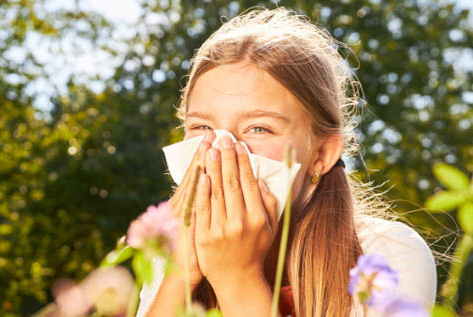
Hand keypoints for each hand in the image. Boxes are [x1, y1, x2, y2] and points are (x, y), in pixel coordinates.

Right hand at [165, 131, 214, 286]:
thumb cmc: (192, 249)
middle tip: (212, 133)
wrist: (182, 274)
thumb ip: (202, 202)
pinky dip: (196, 190)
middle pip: (194, 175)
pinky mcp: (187, 227)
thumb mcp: (194, 222)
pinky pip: (193, 206)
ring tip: (208, 146)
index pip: (195, 173)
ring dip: (201, 165)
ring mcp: (182, 216)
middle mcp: (181, 206)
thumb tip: (208, 180)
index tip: (210, 137)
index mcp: (184, 203)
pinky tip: (201, 176)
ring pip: (192, 185)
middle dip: (204, 153)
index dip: (202, 155)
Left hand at [194, 135, 278, 286]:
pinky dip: (202, 191)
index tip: (238, 145)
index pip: (249, 183)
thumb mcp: (271, 228)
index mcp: (257, 218)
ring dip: (213, 168)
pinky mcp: (204, 236)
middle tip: (222, 139)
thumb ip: (269, 204)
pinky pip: (202, 209)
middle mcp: (240, 223)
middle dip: (227, 158)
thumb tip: (261, 180)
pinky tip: (201, 175)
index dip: (242, 162)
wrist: (237, 278)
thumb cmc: (255, 249)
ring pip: (216, 193)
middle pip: (232, 183)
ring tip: (211, 149)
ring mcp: (221, 230)